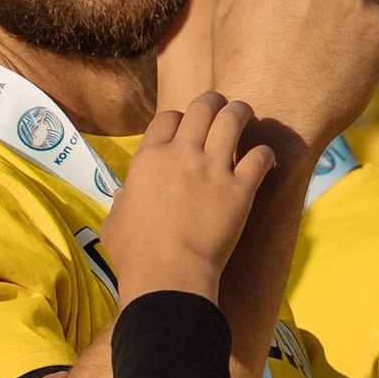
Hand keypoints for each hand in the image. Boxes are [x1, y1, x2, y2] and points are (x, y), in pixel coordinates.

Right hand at [105, 89, 278, 305]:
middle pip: (203, 108)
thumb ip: (119, 204)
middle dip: (214, 102)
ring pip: (233, 120)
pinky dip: (264, 153)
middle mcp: (182, 155)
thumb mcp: (113, 224)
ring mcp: (213, 169)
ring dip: (240, 113)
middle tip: (221, 106)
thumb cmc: (135, 254)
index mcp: (149, 159)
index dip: (179, 117)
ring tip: (245, 114)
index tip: (185, 126)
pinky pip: (259, 157)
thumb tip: (122, 197)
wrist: (168, 275)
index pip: (168, 117)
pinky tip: (264, 158)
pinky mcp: (240, 189)